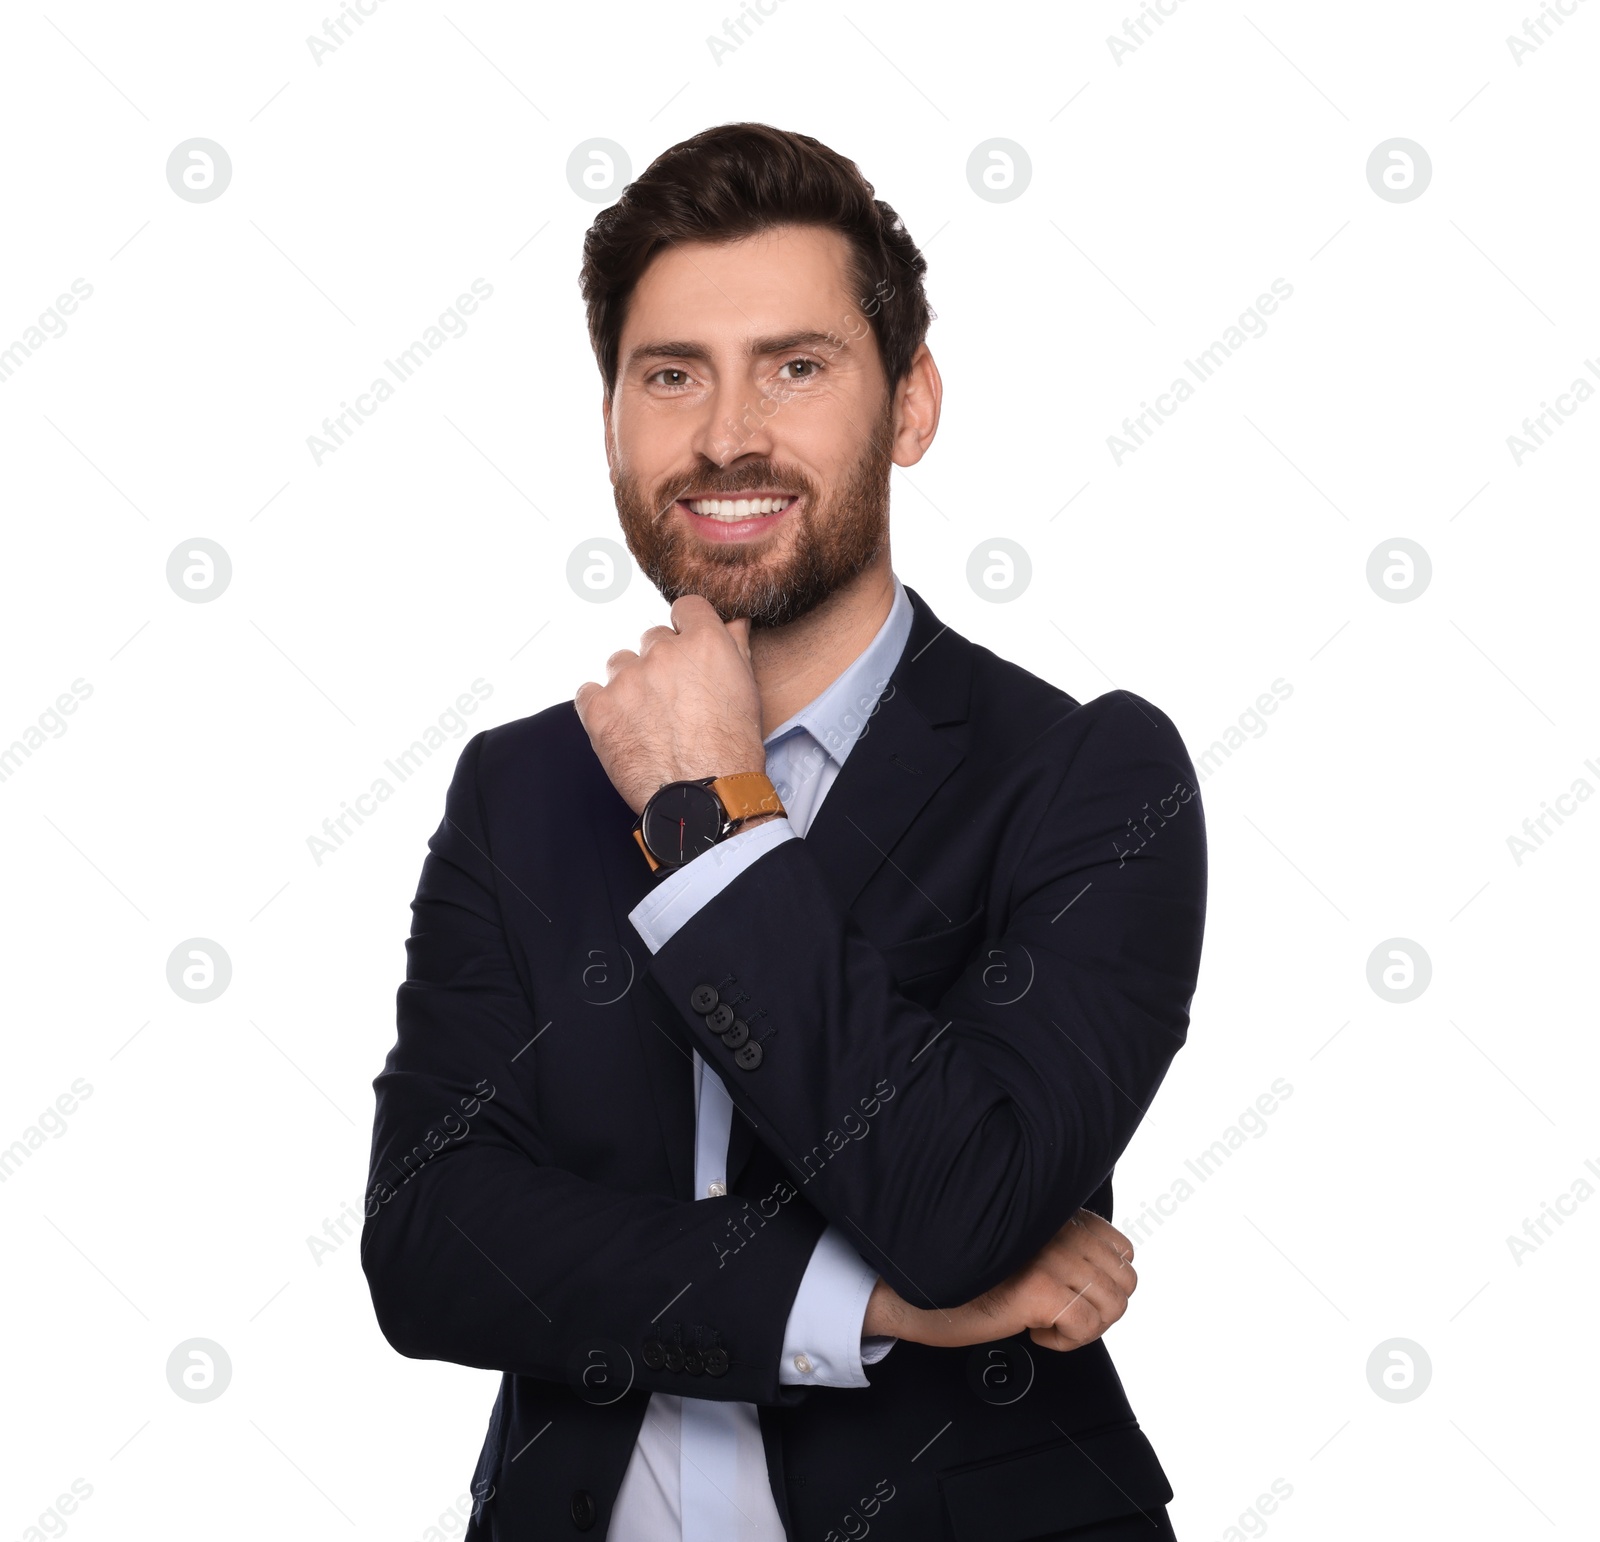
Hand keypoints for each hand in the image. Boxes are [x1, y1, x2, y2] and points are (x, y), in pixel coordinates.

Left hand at [573, 595, 766, 814]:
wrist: (702, 797)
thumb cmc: (733, 750)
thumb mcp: (747, 692)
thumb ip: (736, 648)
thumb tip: (734, 621)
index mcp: (704, 643)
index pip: (686, 607)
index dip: (687, 628)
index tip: (686, 648)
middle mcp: (662, 653)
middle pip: (652, 638)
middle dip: (660, 662)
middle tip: (671, 698)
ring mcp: (627, 679)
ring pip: (620, 663)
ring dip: (630, 683)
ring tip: (646, 718)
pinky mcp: (599, 708)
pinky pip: (589, 692)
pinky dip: (601, 707)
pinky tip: (621, 728)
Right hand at [863, 1210, 1135, 1352]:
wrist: (913, 1289)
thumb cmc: (964, 1269)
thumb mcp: (1021, 1245)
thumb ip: (1061, 1244)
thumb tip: (1103, 1273)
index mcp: (1058, 1214)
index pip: (1123, 1250)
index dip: (1104, 1282)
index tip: (1071, 1293)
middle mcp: (1059, 1230)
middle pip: (1125, 1282)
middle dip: (1098, 1309)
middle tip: (1060, 1314)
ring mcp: (1051, 1258)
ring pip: (1111, 1306)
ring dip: (1084, 1327)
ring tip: (1047, 1322)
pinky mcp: (1038, 1290)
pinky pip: (1085, 1327)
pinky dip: (1066, 1341)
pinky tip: (1034, 1330)